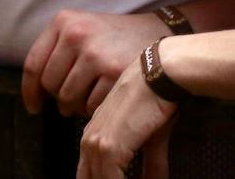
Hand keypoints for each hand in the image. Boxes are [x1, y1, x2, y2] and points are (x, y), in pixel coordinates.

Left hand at [22, 9, 170, 115]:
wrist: (160, 33)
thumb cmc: (114, 37)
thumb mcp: (81, 28)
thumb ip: (56, 50)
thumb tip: (35, 90)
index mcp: (62, 22)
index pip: (33, 64)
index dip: (29, 91)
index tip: (33, 107)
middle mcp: (76, 35)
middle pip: (50, 84)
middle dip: (58, 99)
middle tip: (69, 102)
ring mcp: (95, 54)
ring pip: (68, 98)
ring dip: (75, 107)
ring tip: (86, 100)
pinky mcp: (115, 73)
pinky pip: (91, 105)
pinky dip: (94, 109)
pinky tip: (103, 101)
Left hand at [77, 54, 177, 178]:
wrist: (157, 77)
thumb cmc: (155, 103)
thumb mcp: (152, 140)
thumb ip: (150, 164)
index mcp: (93, 137)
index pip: (88, 173)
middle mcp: (90, 140)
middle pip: (88, 177)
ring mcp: (98, 142)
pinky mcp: (110, 144)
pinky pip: (110, 177)